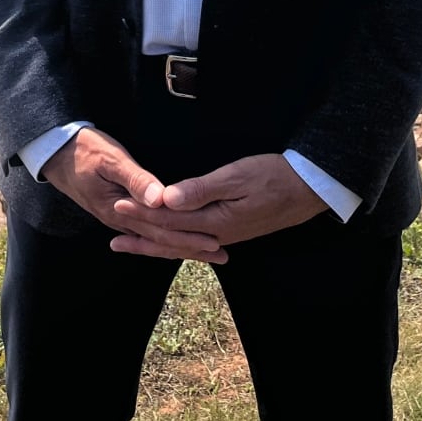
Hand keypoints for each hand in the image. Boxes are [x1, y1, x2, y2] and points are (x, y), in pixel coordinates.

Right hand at [41, 128, 227, 262]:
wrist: (55, 152)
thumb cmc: (85, 150)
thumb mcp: (111, 160)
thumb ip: (136, 179)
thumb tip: (161, 198)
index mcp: (121, 210)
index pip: (162, 228)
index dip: (189, 235)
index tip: (214, 241)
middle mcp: (120, 220)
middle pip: (161, 238)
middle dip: (192, 246)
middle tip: (221, 254)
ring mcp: (118, 218)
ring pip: (154, 238)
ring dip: (180, 245)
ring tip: (205, 252)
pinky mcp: (117, 211)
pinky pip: (145, 231)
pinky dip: (162, 239)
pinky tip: (171, 244)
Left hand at [109, 153, 325, 257]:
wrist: (309, 190)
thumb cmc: (275, 176)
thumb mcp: (238, 176)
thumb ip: (202, 189)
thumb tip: (167, 199)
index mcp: (216, 221)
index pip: (170, 220)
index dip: (143, 213)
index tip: (119, 205)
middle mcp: (217, 235)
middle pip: (171, 239)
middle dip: (141, 234)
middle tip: (112, 231)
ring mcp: (225, 236)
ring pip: (181, 245)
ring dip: (153, 244)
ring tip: (129, 245)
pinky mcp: (232, 232)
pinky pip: (194, 243)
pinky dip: (174, 243)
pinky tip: (168, 243)